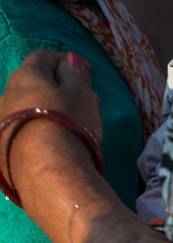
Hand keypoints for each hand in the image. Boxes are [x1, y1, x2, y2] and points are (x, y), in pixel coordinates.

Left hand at [0, 51, 102, 197]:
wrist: (47, 172)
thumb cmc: (69, 124)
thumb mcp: (81, 95)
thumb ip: (76, 75)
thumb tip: (70, 60)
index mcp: (26, 77)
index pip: (42, 58)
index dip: (62, 61)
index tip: (81, 70)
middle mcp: (6, 94)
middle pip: (31, 84)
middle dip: (54, 88)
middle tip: (80, 100)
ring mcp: (1, 122)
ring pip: (24, 108)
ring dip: (43, 111)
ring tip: (66, 125)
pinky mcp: (2, 148)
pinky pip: (21, 131)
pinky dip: (36, 131)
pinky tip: (50, 142)